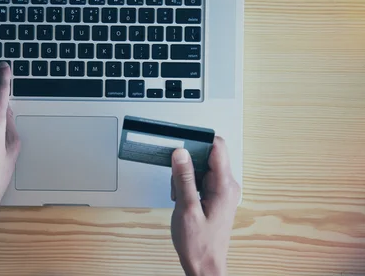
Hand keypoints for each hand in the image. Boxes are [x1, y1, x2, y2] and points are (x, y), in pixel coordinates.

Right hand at [170, 137, 239, 275]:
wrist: (205, 267)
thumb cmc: (199, 245)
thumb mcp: (186, 208)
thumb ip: (183, 178)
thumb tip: (180, 152)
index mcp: (224, 186)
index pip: (217, 147)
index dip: (198, 141)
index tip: (181, 143)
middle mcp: (226, 186)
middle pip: (206, 156)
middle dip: (186, 163)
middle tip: (176, 180)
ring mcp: (221, 191)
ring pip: (200, 167)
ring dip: (185, 176)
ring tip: (179, 196)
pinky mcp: (215, 196)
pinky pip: (200, 180)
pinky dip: (188, 185)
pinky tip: (182, 199)